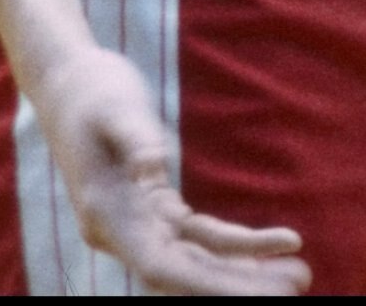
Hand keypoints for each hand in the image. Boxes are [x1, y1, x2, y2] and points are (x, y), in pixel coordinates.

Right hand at [34, 45, 309, 294]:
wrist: (67, 81)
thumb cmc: (91, 90)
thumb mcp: (114, 107)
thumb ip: (136, 138)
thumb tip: (154, 168)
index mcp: (106, 214)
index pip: (161, 266)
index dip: (210, 283)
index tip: (258, 289)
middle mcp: (120, 231)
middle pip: (185, 273)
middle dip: (240, 283)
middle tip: (298, 281)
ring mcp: (138, 223)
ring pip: (197, 258)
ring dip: (246, 268)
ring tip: (298, 270)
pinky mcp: (154, 208)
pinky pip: (199, 236)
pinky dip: (236, 243)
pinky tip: (274, 244)